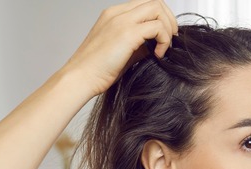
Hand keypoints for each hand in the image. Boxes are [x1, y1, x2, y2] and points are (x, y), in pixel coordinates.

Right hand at [60, 0, 178, 96]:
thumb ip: (139, 44)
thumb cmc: (97, 70)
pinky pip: (157, 27)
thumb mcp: (122, 52)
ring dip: (167, 28)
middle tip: (171, 39)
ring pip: (157, 8)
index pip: (145, 4)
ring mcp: (122, 21)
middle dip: (169, 19)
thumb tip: (157, 45)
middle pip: (154, 1)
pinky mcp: (127, 33)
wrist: (80, 78)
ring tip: (164, 48)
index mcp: (114, 15)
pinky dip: (164, 41)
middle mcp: (117, 13)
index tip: (165, 36)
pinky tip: (157, 55)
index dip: (161, 17)